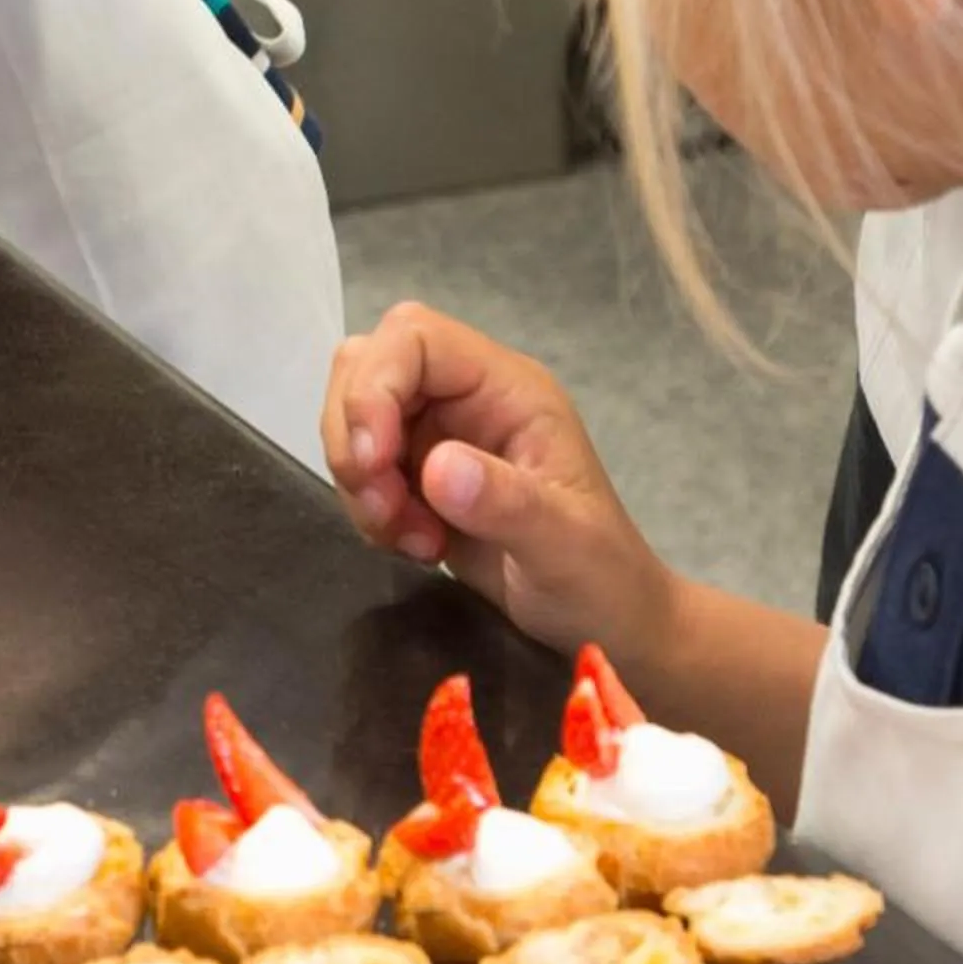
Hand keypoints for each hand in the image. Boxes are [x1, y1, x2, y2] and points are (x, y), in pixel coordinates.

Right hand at [323, 301, 675, 660]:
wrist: (606, 626)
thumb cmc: (601, 580)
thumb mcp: (566, 546)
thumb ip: (506, 503)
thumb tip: (436, 468)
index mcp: (508, 390)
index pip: (415, 337)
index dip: (376, 386)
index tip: (375, 463)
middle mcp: (467, 398)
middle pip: (369, 366)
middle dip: (356, 438)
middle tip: (383, 508)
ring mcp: (440, 434)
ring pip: (356, 418)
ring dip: (360, 481)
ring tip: (411, 538)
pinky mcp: (419, 475)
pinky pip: (362, 467)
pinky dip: (367, 507)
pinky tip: (416, 546)